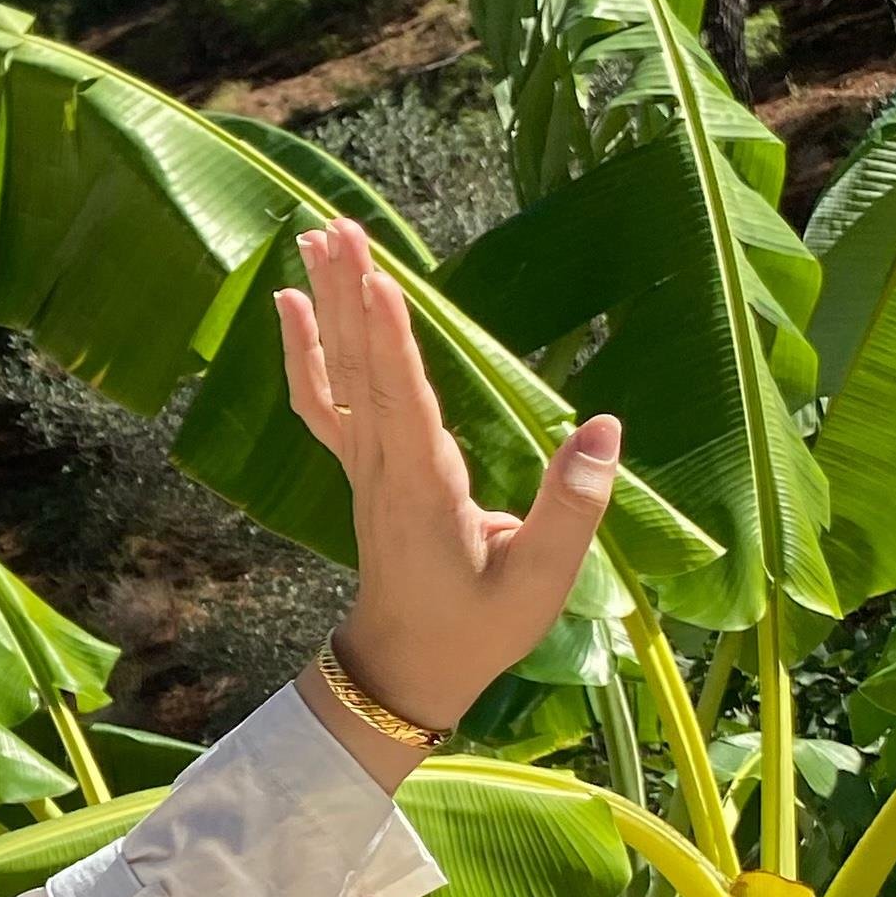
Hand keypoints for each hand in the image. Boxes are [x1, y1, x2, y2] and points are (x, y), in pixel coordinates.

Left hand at [274, 219, 621, 773]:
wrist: (403, 669)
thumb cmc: (476, 631)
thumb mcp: (538, 583)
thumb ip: (571, 508)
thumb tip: (604, 427)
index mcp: (425, 489)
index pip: (403, 402)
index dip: (390, 341)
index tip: (377, 281)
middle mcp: (383, 467)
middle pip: (360, 369)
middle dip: (350, 295)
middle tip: (334, 227)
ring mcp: (364, 466)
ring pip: (336, 374)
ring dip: (326, 304)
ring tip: (312, 238)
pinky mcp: (361, 468)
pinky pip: (322, 400)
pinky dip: (303, 351)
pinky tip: (290, 303)